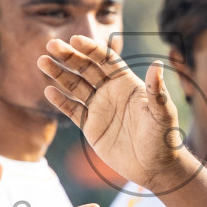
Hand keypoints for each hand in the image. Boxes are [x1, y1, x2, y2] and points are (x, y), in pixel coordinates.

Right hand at [39, 36, 194, 194]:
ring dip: (59, 74)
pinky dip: (60, 101)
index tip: (75, 40)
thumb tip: (157, 64)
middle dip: (69, 56)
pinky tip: (48, 91)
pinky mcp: (91, 126)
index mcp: (127, 83)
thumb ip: (157, 91)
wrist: (154, 167)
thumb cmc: (163, 138)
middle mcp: (111, 91)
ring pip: (75, 86)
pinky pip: (72, 110)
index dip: (90, 49)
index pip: (105, 60)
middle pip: (86, 68)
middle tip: (50, 45)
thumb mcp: (162, 114)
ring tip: (42, 62)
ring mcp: (99, 108)